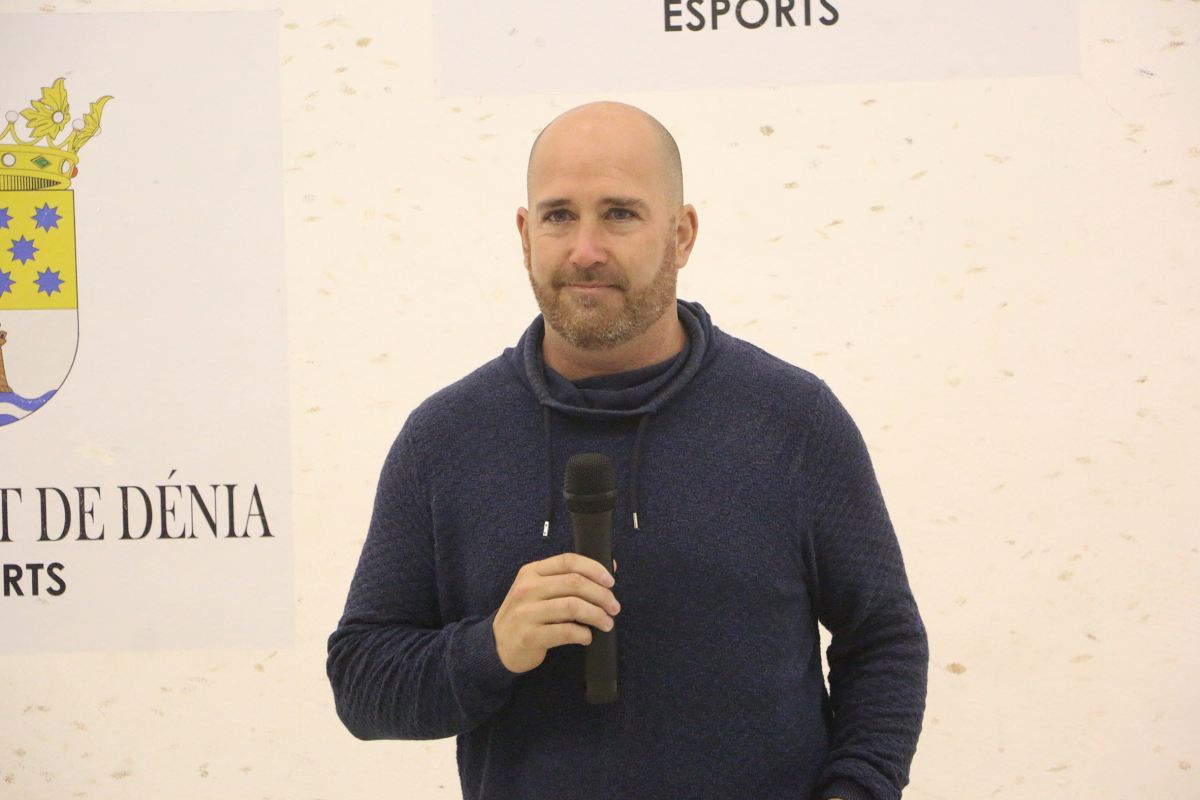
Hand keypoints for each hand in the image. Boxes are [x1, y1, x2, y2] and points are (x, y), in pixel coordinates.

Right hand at [492, 552, 620, 673]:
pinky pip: (565, 631)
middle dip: (601, 595)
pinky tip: (587, 636)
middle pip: (574, 583)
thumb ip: (568, 579)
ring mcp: (526, 612)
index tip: (610, 581)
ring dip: (597, 615)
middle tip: (614, 607)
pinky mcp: (529, 636)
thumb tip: (610, 567)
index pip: (568, 561)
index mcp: (531, 572)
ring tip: (607, 623)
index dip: (594, 568)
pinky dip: (583, 634)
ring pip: (573, 606)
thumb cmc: (527, 614)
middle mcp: (527, 589)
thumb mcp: (540, 590)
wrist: (498, 645)